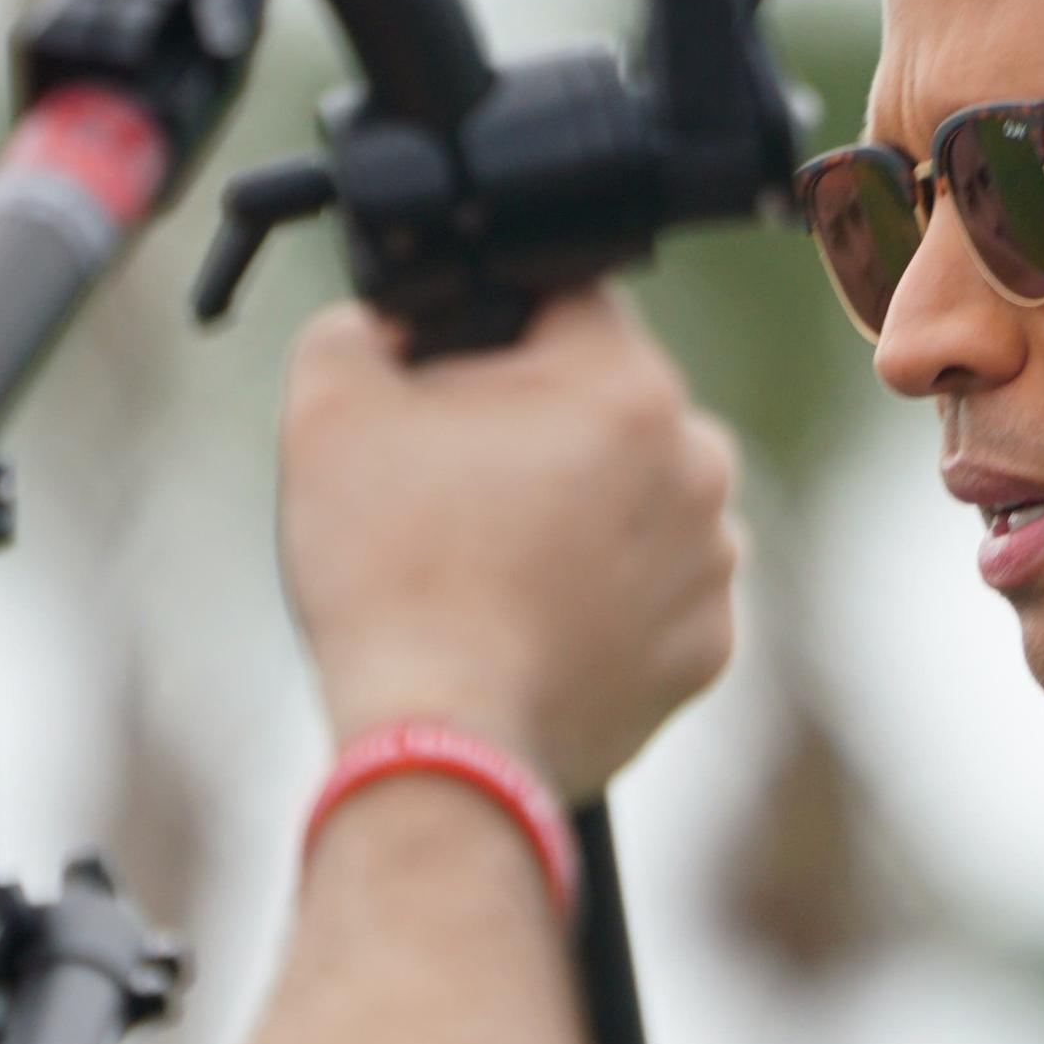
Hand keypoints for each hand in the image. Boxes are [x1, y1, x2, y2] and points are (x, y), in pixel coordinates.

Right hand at [276, 290, 740, 797]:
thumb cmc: (390, 573)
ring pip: (641, 499)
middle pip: (611, 405)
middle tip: (460, 485)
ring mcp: (711, 564)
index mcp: (628, 385)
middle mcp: (698, 464)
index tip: (449, 379)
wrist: (439, 743)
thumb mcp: (331, 407)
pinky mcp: (706, 647)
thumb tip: (387, 326)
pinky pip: (655, 592)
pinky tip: (535, 620)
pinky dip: (606, 599)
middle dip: (543, 426)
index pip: (568, 300)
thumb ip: (360, 329)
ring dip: (584, 512)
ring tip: (495, 563)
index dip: (494, 327)